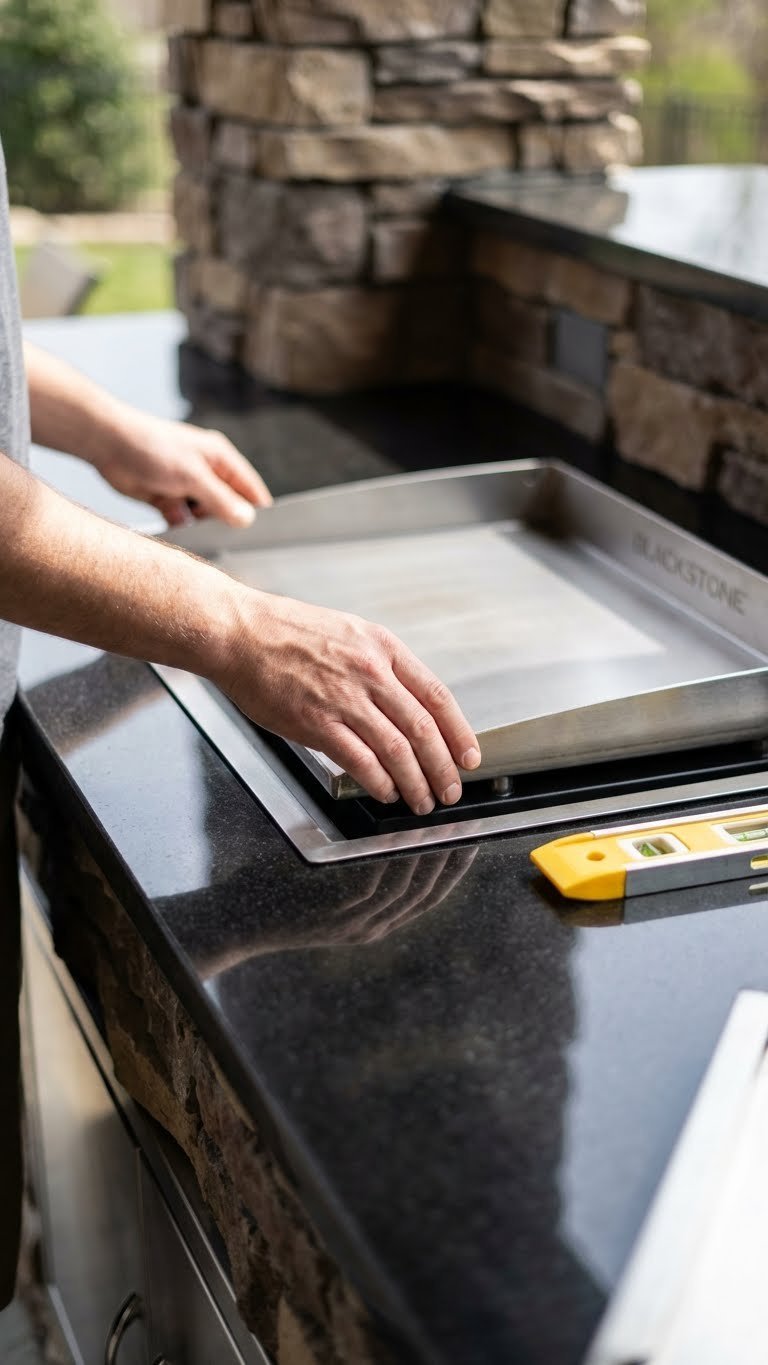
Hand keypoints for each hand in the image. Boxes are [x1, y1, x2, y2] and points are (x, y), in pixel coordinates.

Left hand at [94, 412, 271, 526]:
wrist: (107, 444)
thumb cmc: (152, 447)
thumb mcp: (193, 476)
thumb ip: (221, 500)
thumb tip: (247, 520)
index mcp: (220, 459)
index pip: (250, 489)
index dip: (257, 511)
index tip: (261, 536)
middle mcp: (207, 472)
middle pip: (228, 506)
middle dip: (224, 522)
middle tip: (223, 537)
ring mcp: (186, 486)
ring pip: (204, 516)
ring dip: (200, 525)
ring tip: (194, 526)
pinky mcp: (167, 498)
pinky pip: (182, 520)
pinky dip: (180, 525)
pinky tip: (174, 522)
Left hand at [197, 847, 478, 977]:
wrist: (231, 923)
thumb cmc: (273, 895)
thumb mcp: (325, 886)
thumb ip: (358, 867)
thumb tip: (386, 828)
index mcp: (372, 922)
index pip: (426, 897)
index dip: (451, 870)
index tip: (470, 840)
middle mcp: (369, 928)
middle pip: (424, 895)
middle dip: (450, 862)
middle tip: (470, 830)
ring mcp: (352, 924)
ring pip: (404, 891)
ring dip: (428, 860)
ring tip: (445, 829)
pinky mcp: (332, 916)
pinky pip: (374, 888)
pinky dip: (393, 865)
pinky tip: (404, 841)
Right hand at [220, 591, 481, 812]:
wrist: (238, 633)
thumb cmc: (284, 632)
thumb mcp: (347, 633)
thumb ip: (377, 666)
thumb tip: (401, 706)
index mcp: (382, 647)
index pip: (436, 695)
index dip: (459, 732)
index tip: (469, 756)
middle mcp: (370, 672)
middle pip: (423, 729)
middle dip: (443, 767)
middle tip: (450, 790)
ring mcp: (344, 698)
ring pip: (398, 750)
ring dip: (416, 782)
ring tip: (421, 800)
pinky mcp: (317, 722)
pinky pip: (361, 761)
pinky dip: (380, 782)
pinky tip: (386, 792)